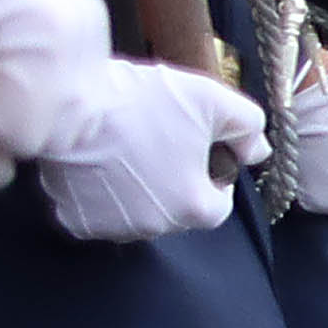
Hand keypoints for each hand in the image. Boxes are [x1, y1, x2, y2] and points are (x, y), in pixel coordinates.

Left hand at [0, 0, 114, 190]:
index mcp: (51, 42)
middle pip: (62, 132)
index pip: (27, 139)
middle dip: (12, 117)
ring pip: (73, 113)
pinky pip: (73, 83)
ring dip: (30, 103)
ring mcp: (98, 27)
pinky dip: (41, 82)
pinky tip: (9, 49)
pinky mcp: (90, 22)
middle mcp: (92, 36)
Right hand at [33, 59, 267, 241]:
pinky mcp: (75, 220)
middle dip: (173, 182)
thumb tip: (258, 150)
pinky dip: (100, 194)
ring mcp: (111, 227)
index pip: (217, 206)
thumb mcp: (211, 99)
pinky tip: (96, 161)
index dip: (212, 177)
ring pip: (136, 212)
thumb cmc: (142, 100)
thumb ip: (247, 125)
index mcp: (192, 207)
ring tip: (124, 147)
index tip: (197, 151)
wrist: (69, 102)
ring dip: (137, 190)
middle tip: (158, 141)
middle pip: (175, 210)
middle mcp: (154, 228)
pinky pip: (97, 212)